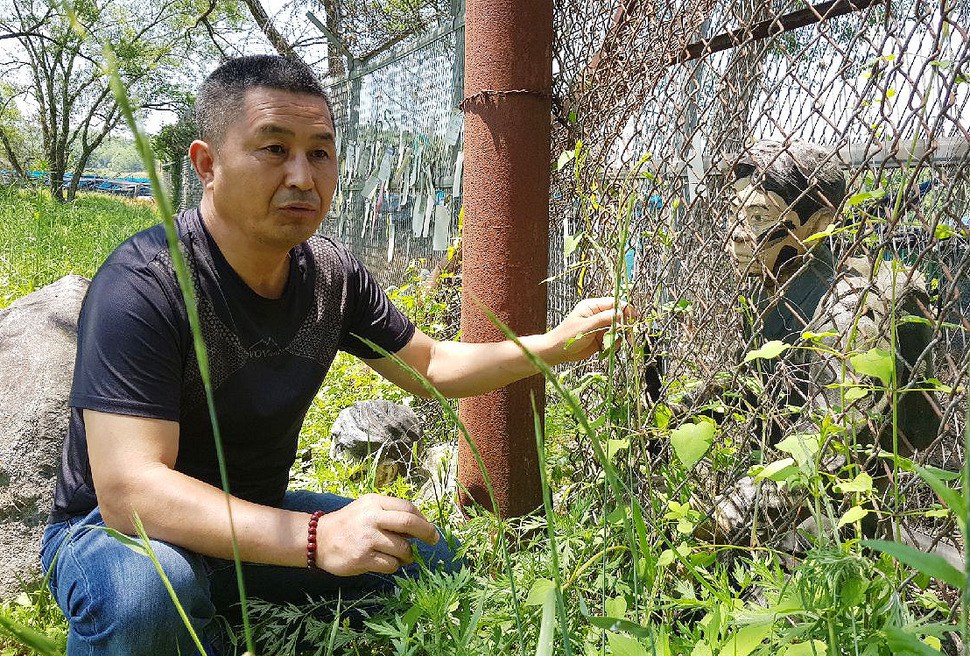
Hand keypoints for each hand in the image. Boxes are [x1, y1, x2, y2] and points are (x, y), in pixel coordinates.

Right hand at [314, 494, 438, 575]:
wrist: (318, 539)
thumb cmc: (348, 523)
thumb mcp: (367, 509)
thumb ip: (389, 513)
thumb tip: (420, 526)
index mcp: (375, 503)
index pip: (407, 508)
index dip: (423, 519)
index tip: (429, 528)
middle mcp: (372, 518)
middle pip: (409, 523)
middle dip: (426, 533)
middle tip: (433, 540)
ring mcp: (367, 539)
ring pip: (402, 548)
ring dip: (408, 555)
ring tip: (401, 556)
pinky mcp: (362, 558)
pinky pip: (391, 565)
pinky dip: (395, 566)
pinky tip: (387, 562)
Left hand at [547, 297, 636, 362]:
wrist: (557, 352)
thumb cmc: (566, 336)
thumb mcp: (586, 326)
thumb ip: (604, 319)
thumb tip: (620, 314)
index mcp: (592, 306)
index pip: (614, 303)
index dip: (625, 309)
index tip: (633, 317)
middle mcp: (597, 315)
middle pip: (618, 316)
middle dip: (623, 325)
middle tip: (625, 334)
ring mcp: (599, 327)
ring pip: (617, 329)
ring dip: (617, 336)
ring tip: (609, 343)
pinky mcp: (600, 338)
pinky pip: (613, 339)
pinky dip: (613, 344)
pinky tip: (605, 348)